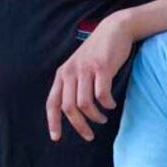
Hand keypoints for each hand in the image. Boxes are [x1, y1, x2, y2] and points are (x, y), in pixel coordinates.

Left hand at [46, 12, 133, 140]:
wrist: (114, 29)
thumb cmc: (98, 51)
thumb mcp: (79, 65)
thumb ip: (73, 83)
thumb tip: (72, 108)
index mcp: (63, 74)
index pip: (52, 102)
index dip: (53, 122)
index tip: (57, 138)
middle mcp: (71, 72)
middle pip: (69, 107)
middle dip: (79, 125)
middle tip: (89, 135)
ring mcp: (86, 70)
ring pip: (84, 103)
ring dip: (94, 116)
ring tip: (102, 118)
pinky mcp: (102, 68)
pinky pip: (102, 94)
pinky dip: (107, 104)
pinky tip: (111, 104)